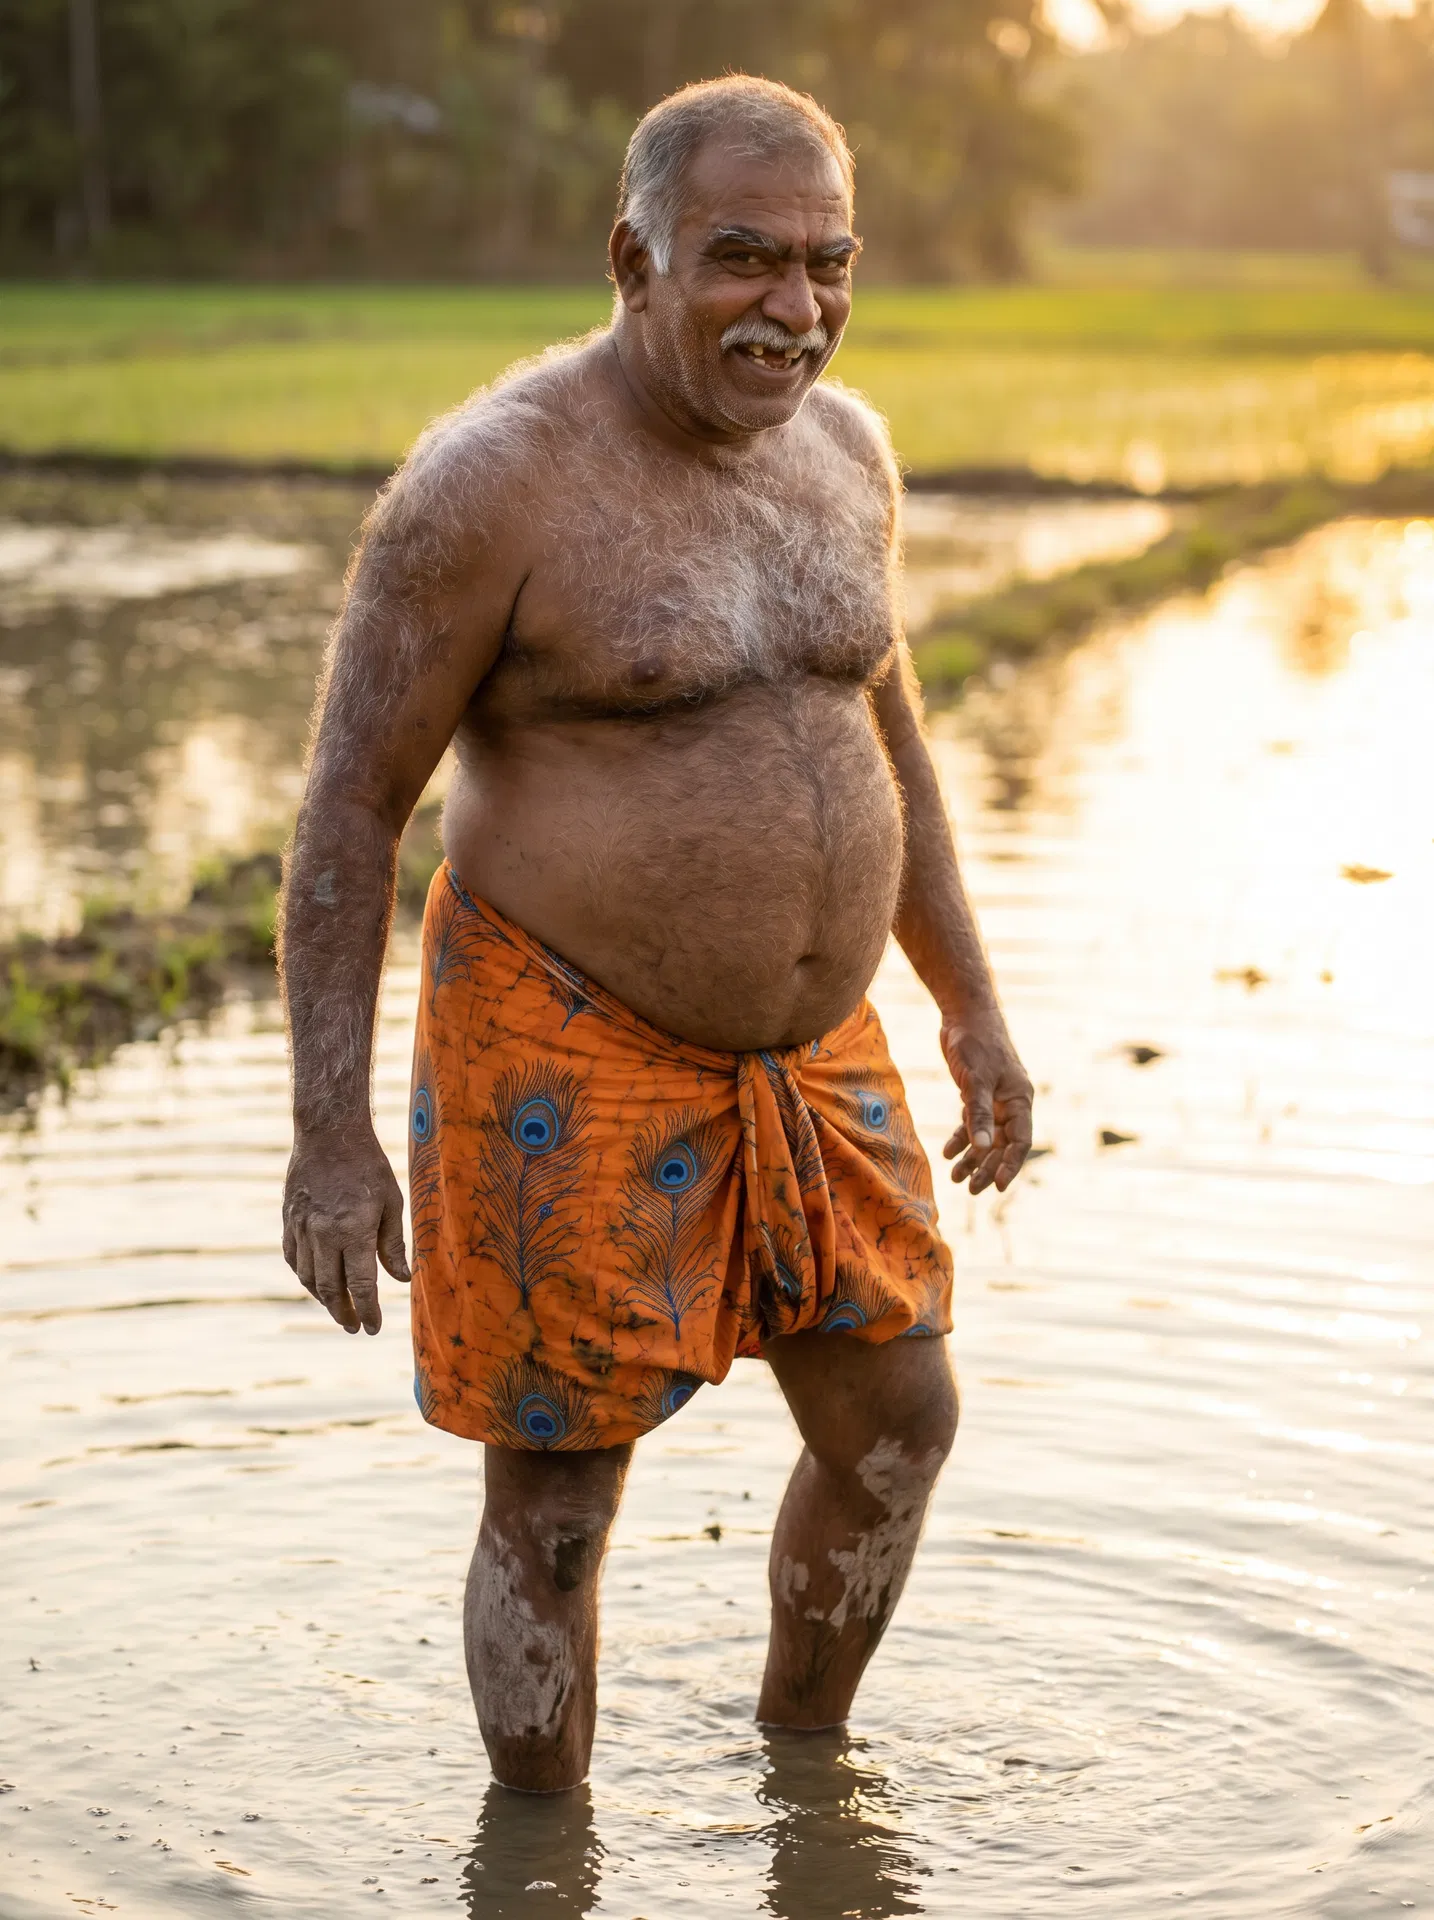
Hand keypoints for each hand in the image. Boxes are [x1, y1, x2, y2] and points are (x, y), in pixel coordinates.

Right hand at [282, 1125, 409, 1333]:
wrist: (328, 1134)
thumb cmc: (368, 1167)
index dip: (368, 1310)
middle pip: (330, 1288)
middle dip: (343, 1313)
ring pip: (307, 1277)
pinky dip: (304, 1275)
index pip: (360, 1285)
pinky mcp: (288, 1220)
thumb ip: (393, 1244)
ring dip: (322, 1298)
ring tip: (339, 1308)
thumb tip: (402, 1279)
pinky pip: (292, 1258)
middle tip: (355, 1327)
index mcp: (353, 1231)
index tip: (373, 1328)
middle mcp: (323, 1235)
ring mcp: (301, 1228)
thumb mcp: (391, 1203)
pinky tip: (316, 1281)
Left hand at [939, 1013, 1033, 1195]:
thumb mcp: (976, 1081)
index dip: (1011, 1166)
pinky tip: (948, 1152)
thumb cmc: (976, 1043)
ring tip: (956, 1178)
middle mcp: (1010, 1102)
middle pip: (1003, 1144)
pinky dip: (962, 1138)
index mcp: (1020, 1100)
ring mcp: (994, 1098)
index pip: (1020, 1141)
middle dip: (988, 1168)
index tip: (999, 1187)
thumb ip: (978, 1114)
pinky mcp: (977, 1093)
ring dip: (973, 1158)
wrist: (965, 1013)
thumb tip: (981, 1149)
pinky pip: (972, 1122)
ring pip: (986, 1137)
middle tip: (972, 1189)